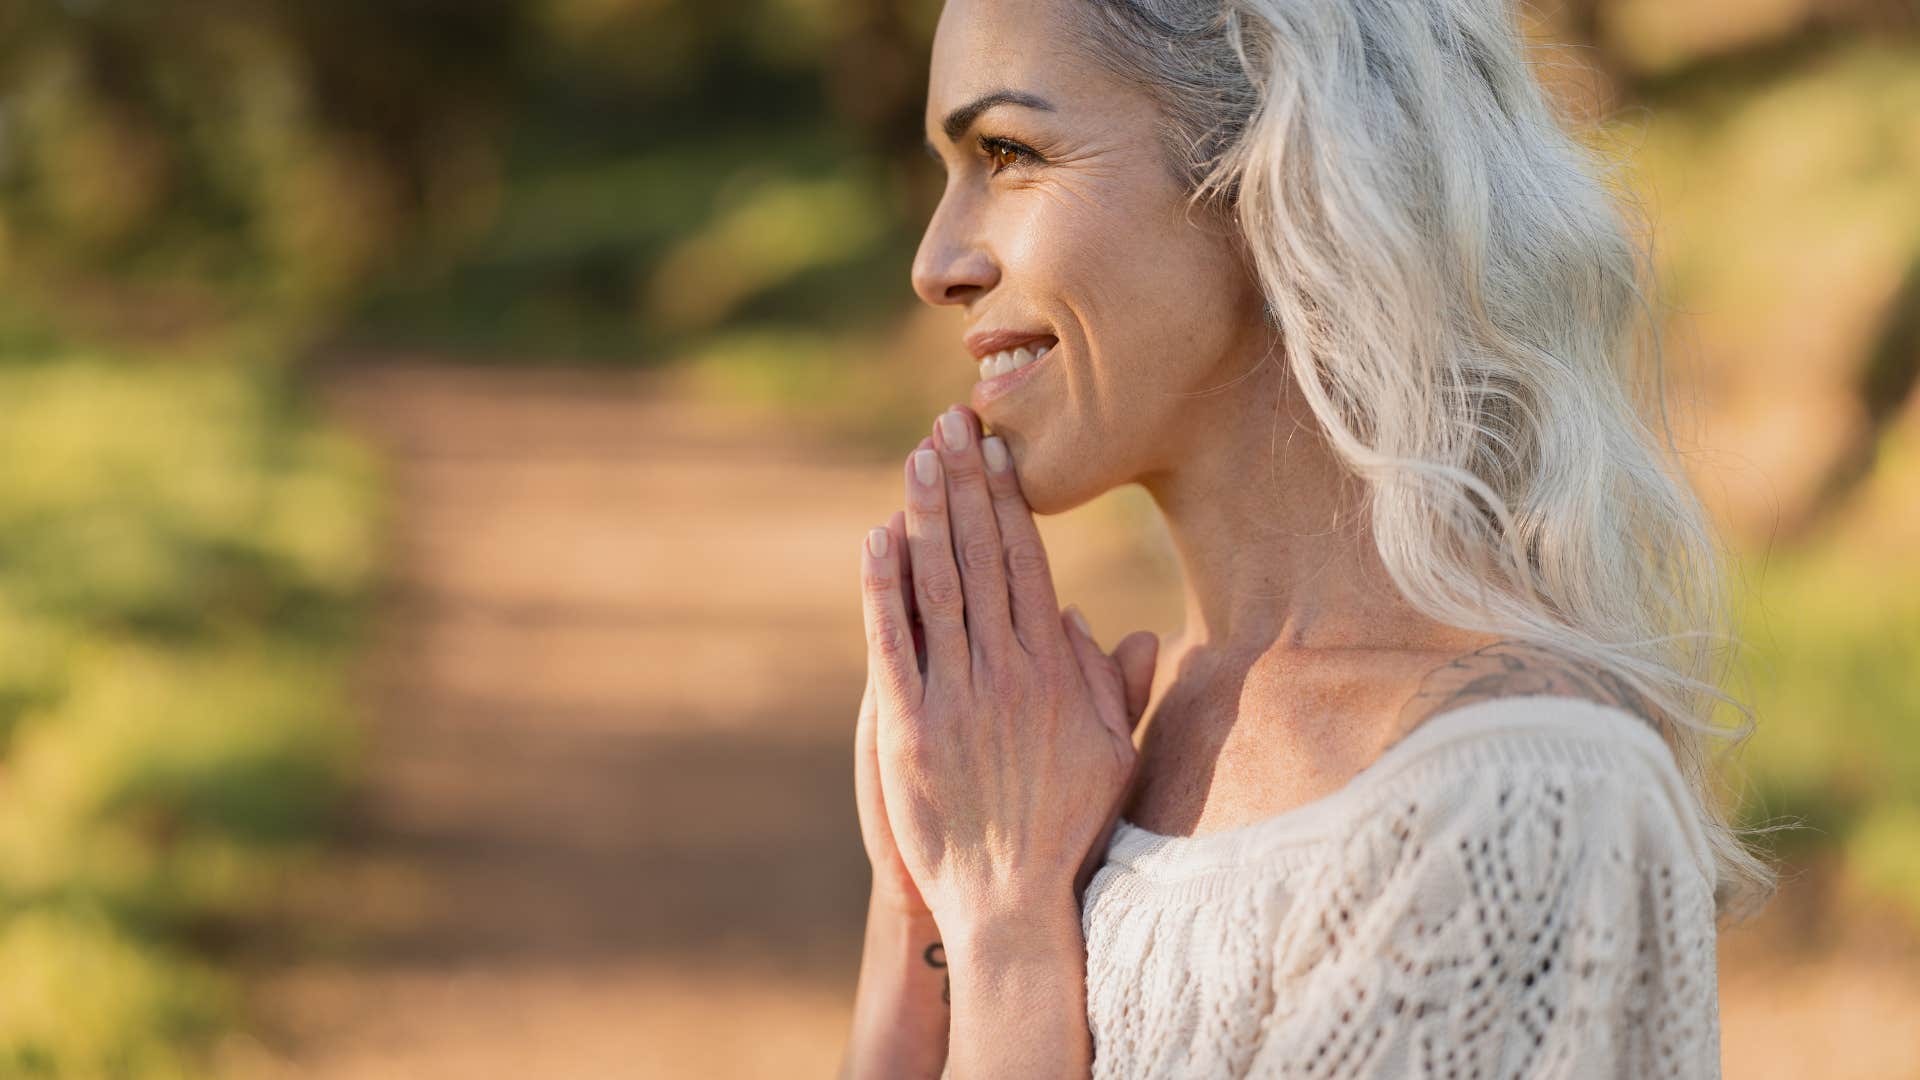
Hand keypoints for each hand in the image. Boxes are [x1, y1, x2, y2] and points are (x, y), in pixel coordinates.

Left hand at [858, 405, 1159, 941]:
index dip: (1009, 502)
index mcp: (1054, 671)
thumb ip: (1108, 684)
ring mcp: (956, 698)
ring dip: (926, 517)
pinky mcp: (909, 730)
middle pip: (982, 558)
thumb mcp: (1113, 753)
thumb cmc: (1069, 827)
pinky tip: (876, 541)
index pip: (1029, 564)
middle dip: (964, 485)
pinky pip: (893, 646)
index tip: (995, 451)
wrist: (1013, 900)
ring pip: (939, 587)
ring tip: (916, 457)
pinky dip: (882, 591)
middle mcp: (1007, 671)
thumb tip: (1092, 621)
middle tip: (948, 423)